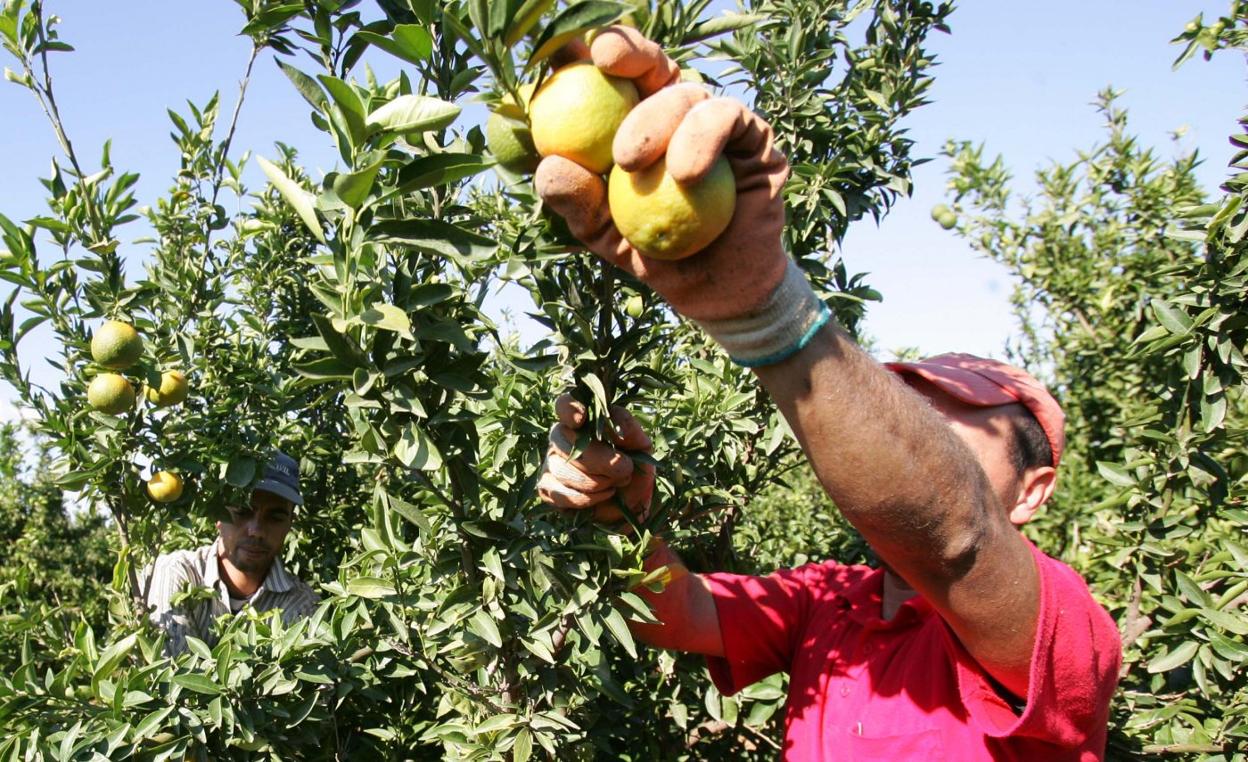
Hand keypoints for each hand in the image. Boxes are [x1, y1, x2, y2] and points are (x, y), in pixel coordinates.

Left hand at [534, 26, 790, 321]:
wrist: (716, 291)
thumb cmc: (655, 257)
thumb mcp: (603, 235)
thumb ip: (578, 203)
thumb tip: (549, 167)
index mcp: (633, 124)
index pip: (610, 77)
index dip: (591, 55)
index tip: (567, 51)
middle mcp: (675, 113)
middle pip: (651, 62)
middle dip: (628, 50)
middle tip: (605, 61)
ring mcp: (716, 122)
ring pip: (685, 92)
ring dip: (657, 118)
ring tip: (633, 164)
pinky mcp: (754, 138)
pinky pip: (727, 117)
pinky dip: (703, 137)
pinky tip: (686, 173)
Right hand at [537, 394, 654, 524]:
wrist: (631, 504)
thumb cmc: (634, 468)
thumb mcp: (641, 446)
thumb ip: (630, 430)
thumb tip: (616, 427)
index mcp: (582, 421)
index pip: (565, 405)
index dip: (569, 409)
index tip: (581, 419)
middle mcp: (561, 438)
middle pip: (566, 441)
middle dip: (600, 460)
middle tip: (625, 469)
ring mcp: (550, 462)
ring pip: (563, 470)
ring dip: (597, 482)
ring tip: (614, 484)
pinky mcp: (547, 488)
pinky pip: (560, 493)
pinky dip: (587, 498)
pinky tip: (602, 496)